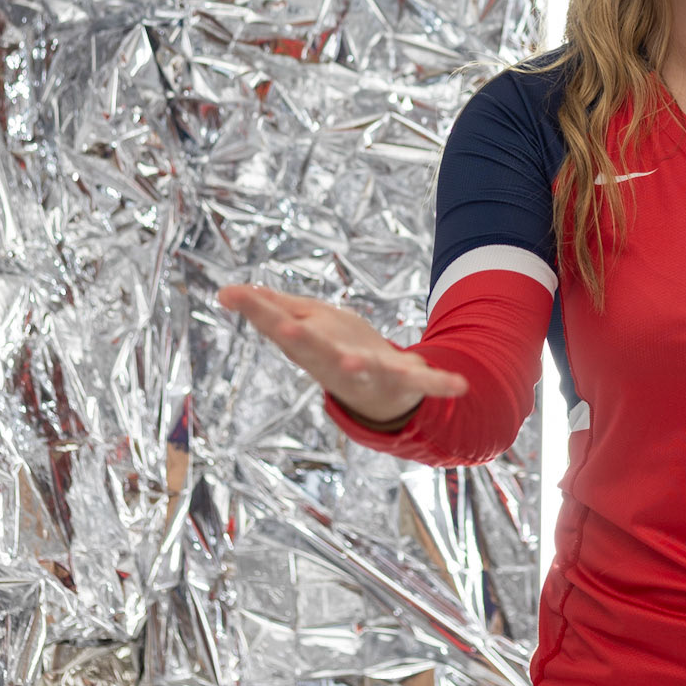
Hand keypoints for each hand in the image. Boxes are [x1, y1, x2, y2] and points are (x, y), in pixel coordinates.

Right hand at [217, 284, 466, 428]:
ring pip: (359, 369)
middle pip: (313, 351)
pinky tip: (460, 385)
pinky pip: (421, 382)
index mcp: (307, 345)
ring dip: (356, 366)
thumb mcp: (302, 323)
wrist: (377, 394)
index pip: (276, 325)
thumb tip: (224, 291)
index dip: (258, 310)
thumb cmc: (334, 349)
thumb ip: (268, 308)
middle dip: (302, 341)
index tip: (233, 294)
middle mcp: (331, 361)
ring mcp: (367, 372)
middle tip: (287, 330)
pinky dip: (439, 383)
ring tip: (354, 362)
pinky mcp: (402, 379)